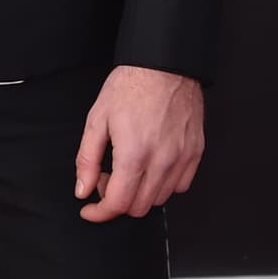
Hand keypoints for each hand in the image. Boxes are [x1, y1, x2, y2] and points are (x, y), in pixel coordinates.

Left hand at [74, 64, 204, 223]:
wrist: (163, 65)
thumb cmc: (129, 87)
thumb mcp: (97, 119)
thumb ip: (87, 158)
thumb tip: (82, 189)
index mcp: (134, 154)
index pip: (118, 204)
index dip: (100, 213)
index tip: (89, 209)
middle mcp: (161, 162)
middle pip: (139, 207)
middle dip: (117, 201)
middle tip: (105, 178)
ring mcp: (182, 159)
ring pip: (160, 199)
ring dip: (139, 193)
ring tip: (127, 168)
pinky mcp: (195, 153)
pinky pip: (180, 185)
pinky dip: (162, 185)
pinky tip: (150, 166)